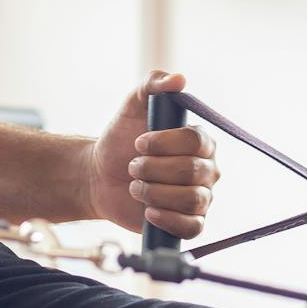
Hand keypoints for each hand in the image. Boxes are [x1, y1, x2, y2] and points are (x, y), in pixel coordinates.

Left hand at [83, 70, 220, 238]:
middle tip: (132, 166)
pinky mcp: (189, 223)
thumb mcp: (132, 105)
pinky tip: (148, 211)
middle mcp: (207, 170)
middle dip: (153, 169)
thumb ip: (153, 84)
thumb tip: (179, 79)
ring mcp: (200, 198)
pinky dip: (168, 219)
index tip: (138, 143)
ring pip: (190, 200)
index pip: (196, 142)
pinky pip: (192, 227)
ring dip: (154, 193)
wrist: (100, 176)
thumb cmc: (120, 139)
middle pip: (192, 172)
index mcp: (200, 141)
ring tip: (135, 186)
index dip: (165, 144)